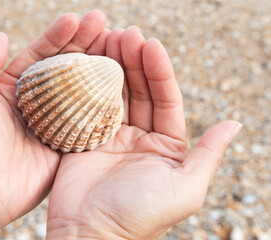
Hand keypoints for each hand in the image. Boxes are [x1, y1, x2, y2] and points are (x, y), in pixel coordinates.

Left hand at [0, 10, 107, 238]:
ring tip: (117, 46)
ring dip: (98, 67)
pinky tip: (119, 83)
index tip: (76, 18)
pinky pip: (90, 119)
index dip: (59, 35)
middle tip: (105, 24)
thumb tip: (2, 34)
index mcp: (17, 87)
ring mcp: (57, 121)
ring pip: (82, 89)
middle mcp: (40, 101)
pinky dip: (104, 102)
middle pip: (67, 67)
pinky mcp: (69, 142)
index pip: (42, 53)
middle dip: (85, 44)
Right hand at [46, 27, 241, 238]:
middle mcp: (140, 137)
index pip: (167, 99)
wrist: (89, 236)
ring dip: (113, 66)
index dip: (160, 71)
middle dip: (134, 61)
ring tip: (110, 39)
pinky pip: (89, 106)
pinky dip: (89, 85)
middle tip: (127, 33)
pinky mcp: (85, 138)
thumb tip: (235, 124)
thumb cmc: (139, 217)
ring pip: (115, 94)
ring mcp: (111, 136)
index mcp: (166, 146)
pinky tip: (89, 63)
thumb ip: (208, 155)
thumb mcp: (185, 188)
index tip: (151, 44)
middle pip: (140, 91)